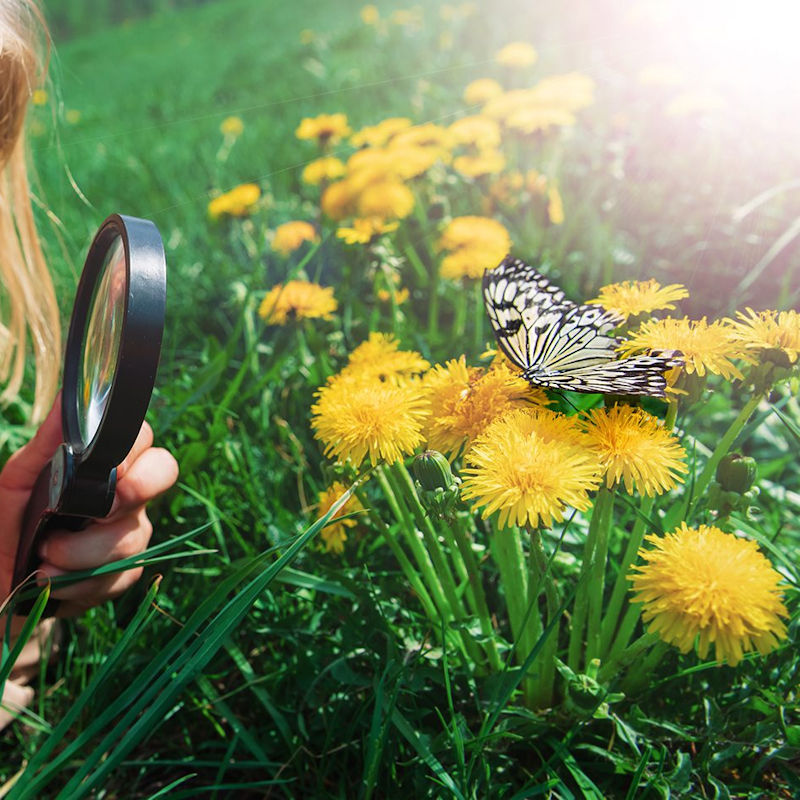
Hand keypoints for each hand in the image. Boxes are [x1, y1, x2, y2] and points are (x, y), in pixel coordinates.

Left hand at [0, 395, 177, 615]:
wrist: (1, 588)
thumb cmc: (8, 529)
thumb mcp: (18, 482)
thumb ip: (46, 445)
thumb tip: (68, 400)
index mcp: (104, 466)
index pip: (142, 438)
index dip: (133, 450)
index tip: (109, 467)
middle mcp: (126, 495)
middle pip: (164, 471)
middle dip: (138, 488)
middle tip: (99, 510)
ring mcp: (132, 532)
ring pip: (131, 534)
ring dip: (81, 552)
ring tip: (44, 558)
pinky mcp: (127, 572)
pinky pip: (122, 573)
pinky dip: (81, 582)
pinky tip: (54, 579)